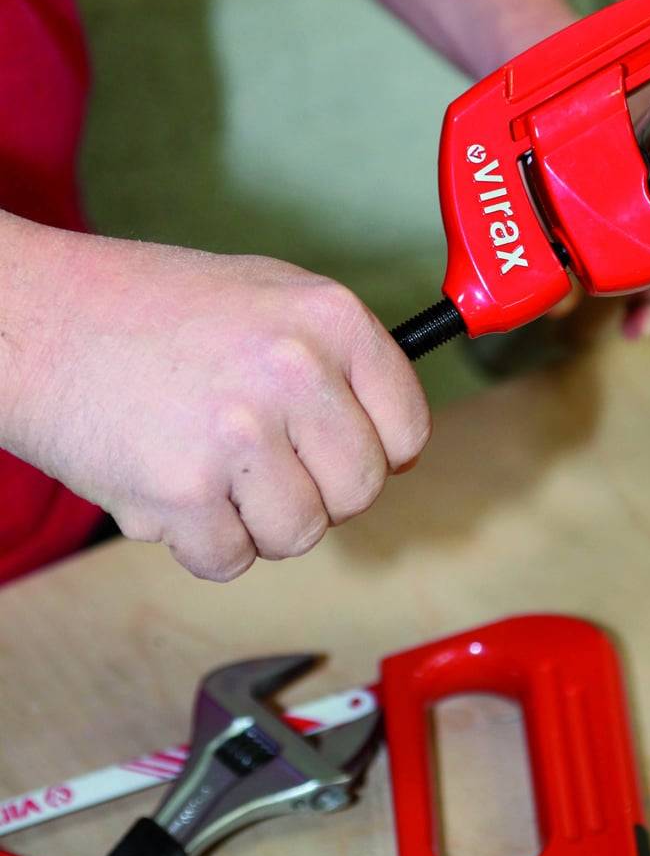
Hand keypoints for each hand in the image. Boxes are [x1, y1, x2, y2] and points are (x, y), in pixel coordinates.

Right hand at [4, 231, 429, 580]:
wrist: (33, 318)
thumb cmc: (149, 309)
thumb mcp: (267, 295)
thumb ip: (338, 362)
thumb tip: (397, 445)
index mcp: (330, 317)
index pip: (407, 429)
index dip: (379, 454)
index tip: (343, 455)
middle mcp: (294, 370)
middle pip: (361, 490)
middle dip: (318, 492)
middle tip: (265, 464)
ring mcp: (238, 432)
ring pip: (301, 534)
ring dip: (258, 520)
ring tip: (210, 467)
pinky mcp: (182, 491)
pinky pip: (230, 560)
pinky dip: (201, 540)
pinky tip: (170, 484)